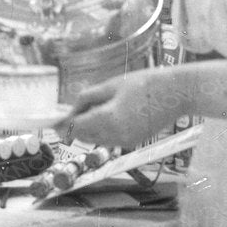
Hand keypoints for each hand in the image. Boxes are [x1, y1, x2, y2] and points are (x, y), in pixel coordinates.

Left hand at [64, 67, 197, 151]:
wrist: (175, 94)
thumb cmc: (144, 83)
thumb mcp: (112, 85)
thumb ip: (88, 98)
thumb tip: (71, 110)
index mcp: (108, 118)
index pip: (76, 127)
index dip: (62, 125)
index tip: (51, 123)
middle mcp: (115, 135)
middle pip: (83, 135)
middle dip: (74, 127)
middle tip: (68, 114)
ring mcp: (125, 141)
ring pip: (95, 139)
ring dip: (87, 129)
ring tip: (90, 110)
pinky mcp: (132, 143)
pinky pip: (108, 140)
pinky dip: (101, 131)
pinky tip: (107, 116)